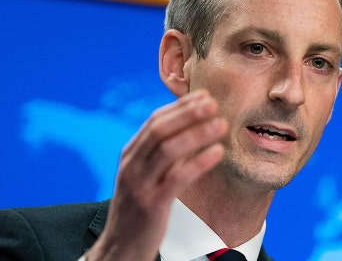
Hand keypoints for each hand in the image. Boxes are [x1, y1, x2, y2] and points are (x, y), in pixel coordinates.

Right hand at [85, 90, 227, 260]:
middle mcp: (131, 166)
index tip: (204, 96)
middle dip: (188, 114)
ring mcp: (139, 185)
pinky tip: (217, 153)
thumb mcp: (145, 177)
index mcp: (130, 155)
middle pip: (160, 130)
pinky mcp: (152, 205)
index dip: (180, 107)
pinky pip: (177, 178)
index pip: (155, 121)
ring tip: (221, 125)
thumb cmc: (139, 210)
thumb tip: (190, 130)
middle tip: (214, 103)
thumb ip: (161, 155)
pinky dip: (199, 162)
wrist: (120, 248)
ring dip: (197, 134)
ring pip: (168, 150)